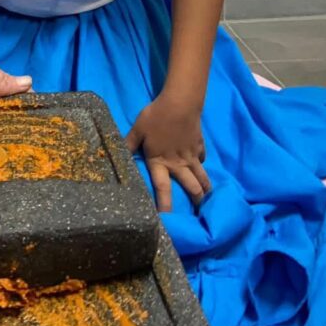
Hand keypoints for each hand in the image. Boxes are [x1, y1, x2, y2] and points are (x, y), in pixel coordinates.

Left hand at [125, 93, 210, 212]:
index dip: (164, 205)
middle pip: (191, 188)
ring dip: (205, 188)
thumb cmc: (156, 116)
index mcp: (160, 162)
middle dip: (196, 201)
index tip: (166, 221)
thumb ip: (129, 143)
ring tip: (207, 198)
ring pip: (202, 177)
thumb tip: (118, 152)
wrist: (181, 103)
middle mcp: (178, 164)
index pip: (162, 189)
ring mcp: (191, 156)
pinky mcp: (200, 146)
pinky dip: (201, 164)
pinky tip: (199, 164)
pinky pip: (202, 159)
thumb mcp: (138, 129)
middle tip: (198, 212)